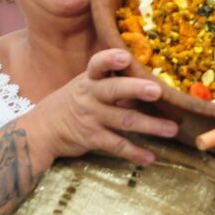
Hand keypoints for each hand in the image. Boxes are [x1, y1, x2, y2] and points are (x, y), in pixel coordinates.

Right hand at [31, 49, 178, 165]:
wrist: (43, 128)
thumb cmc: (74, 101)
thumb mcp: (86, 85)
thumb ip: (113, 81)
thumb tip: (150, 77)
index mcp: (90, 79)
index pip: (97, 64)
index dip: (110, 59)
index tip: (125, 57)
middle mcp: (90, 95)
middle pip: (114, 90)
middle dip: (136, 89)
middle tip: (157, 91)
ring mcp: (91, 117)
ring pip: (124, 120)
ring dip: (150, 125)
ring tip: (171, 129)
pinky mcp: (92, 138)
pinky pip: (117, 146)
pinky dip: (134, 152)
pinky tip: (150, 157)